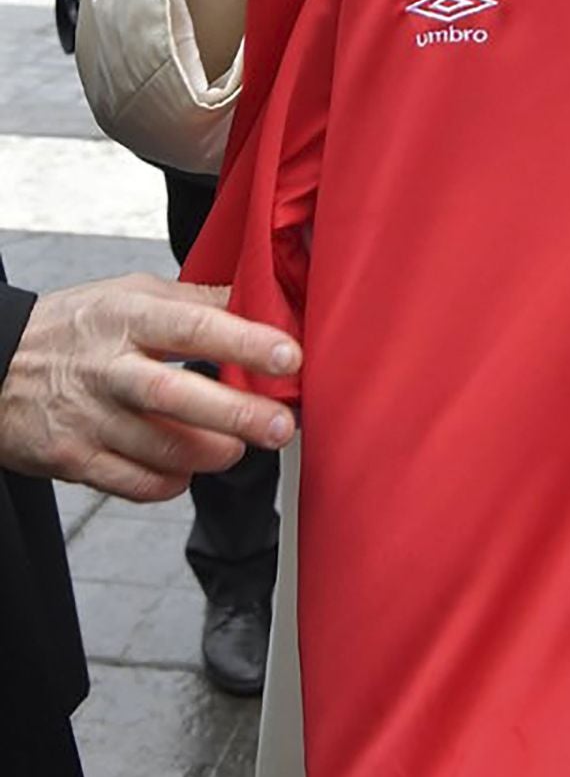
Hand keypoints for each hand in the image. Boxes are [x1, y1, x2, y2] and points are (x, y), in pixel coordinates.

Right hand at [0, 275, 298, 502]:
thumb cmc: (75, 327)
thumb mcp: (128, 293)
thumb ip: (194, 301)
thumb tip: (261, 299)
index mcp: (127, 316)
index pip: (193, 325)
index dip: (245, 342)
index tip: (289, 356)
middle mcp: (107, 367)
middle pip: (177, 395)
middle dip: (238, 414)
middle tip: (281, 426)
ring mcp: (88, 416)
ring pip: (162, 449)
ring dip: (212, 453)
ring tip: (237, 446)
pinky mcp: (72, 458)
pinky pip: (136, 483)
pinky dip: (172, 482)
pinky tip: (188, 468)